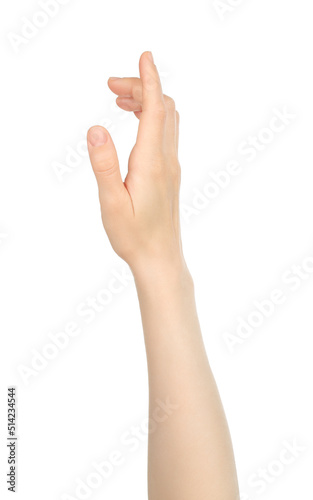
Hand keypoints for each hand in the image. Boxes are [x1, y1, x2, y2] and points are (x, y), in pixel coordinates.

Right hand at [87, 52, 184, 274]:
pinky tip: (135, 124)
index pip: (156, 109)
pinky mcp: (169, 174)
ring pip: (167, 120)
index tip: (145, 56)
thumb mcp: (111, 203)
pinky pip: (166, 135)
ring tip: (119, 99)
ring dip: (148, 102)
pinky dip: (152, 118)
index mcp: (151, 163)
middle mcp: (166, 160)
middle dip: (142, 87)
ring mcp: (171, 167)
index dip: (150, 80)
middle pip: (164, 108)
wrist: (160, 259)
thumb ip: (104, 164)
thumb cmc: (134, 236)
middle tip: (111, 85)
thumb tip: (96, 128)